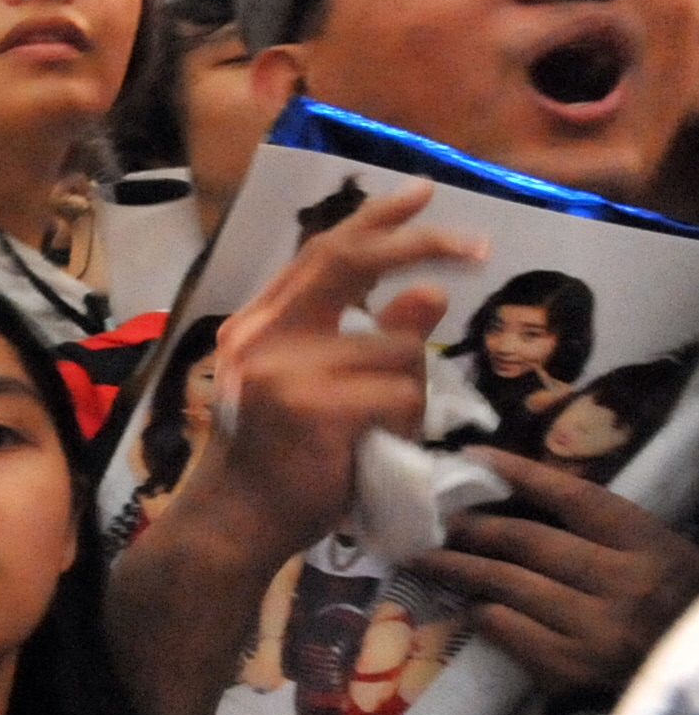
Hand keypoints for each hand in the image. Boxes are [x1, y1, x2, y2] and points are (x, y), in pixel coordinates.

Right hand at [184, 182, 482, 565]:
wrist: (235, 520)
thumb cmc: (276, 456)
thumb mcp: (316, 386)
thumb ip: (361, 337)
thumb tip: (429, 293)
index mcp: (260, 323)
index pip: (321, 253)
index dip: (375, 220)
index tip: (423, 194)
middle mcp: (263, 333)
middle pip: (350, 262)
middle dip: (420, 244)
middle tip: (479, 247)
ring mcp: (286, 369)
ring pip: (400, 351)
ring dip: (413, 390)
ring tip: (383, 429)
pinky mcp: (316, 408)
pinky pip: (400, 397)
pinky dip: (406, 424)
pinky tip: (376, 448)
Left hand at [417, 447, 698, 694]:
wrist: (688, 671)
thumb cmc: (666, 603)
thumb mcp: (650, 553)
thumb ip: (596, 527)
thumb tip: (510, 492)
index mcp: (648, 545)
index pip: (573, 497)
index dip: (519, 473)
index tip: (471, 456)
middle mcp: (625, 584)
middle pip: (528, 542)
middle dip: (471, 526)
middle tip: (430, 517)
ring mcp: (598, 630)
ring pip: (508, 585)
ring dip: (457, 568)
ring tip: (424, 557)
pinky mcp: (574, 669)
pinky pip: (508, 630)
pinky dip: (480, 614)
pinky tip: (464, 605)